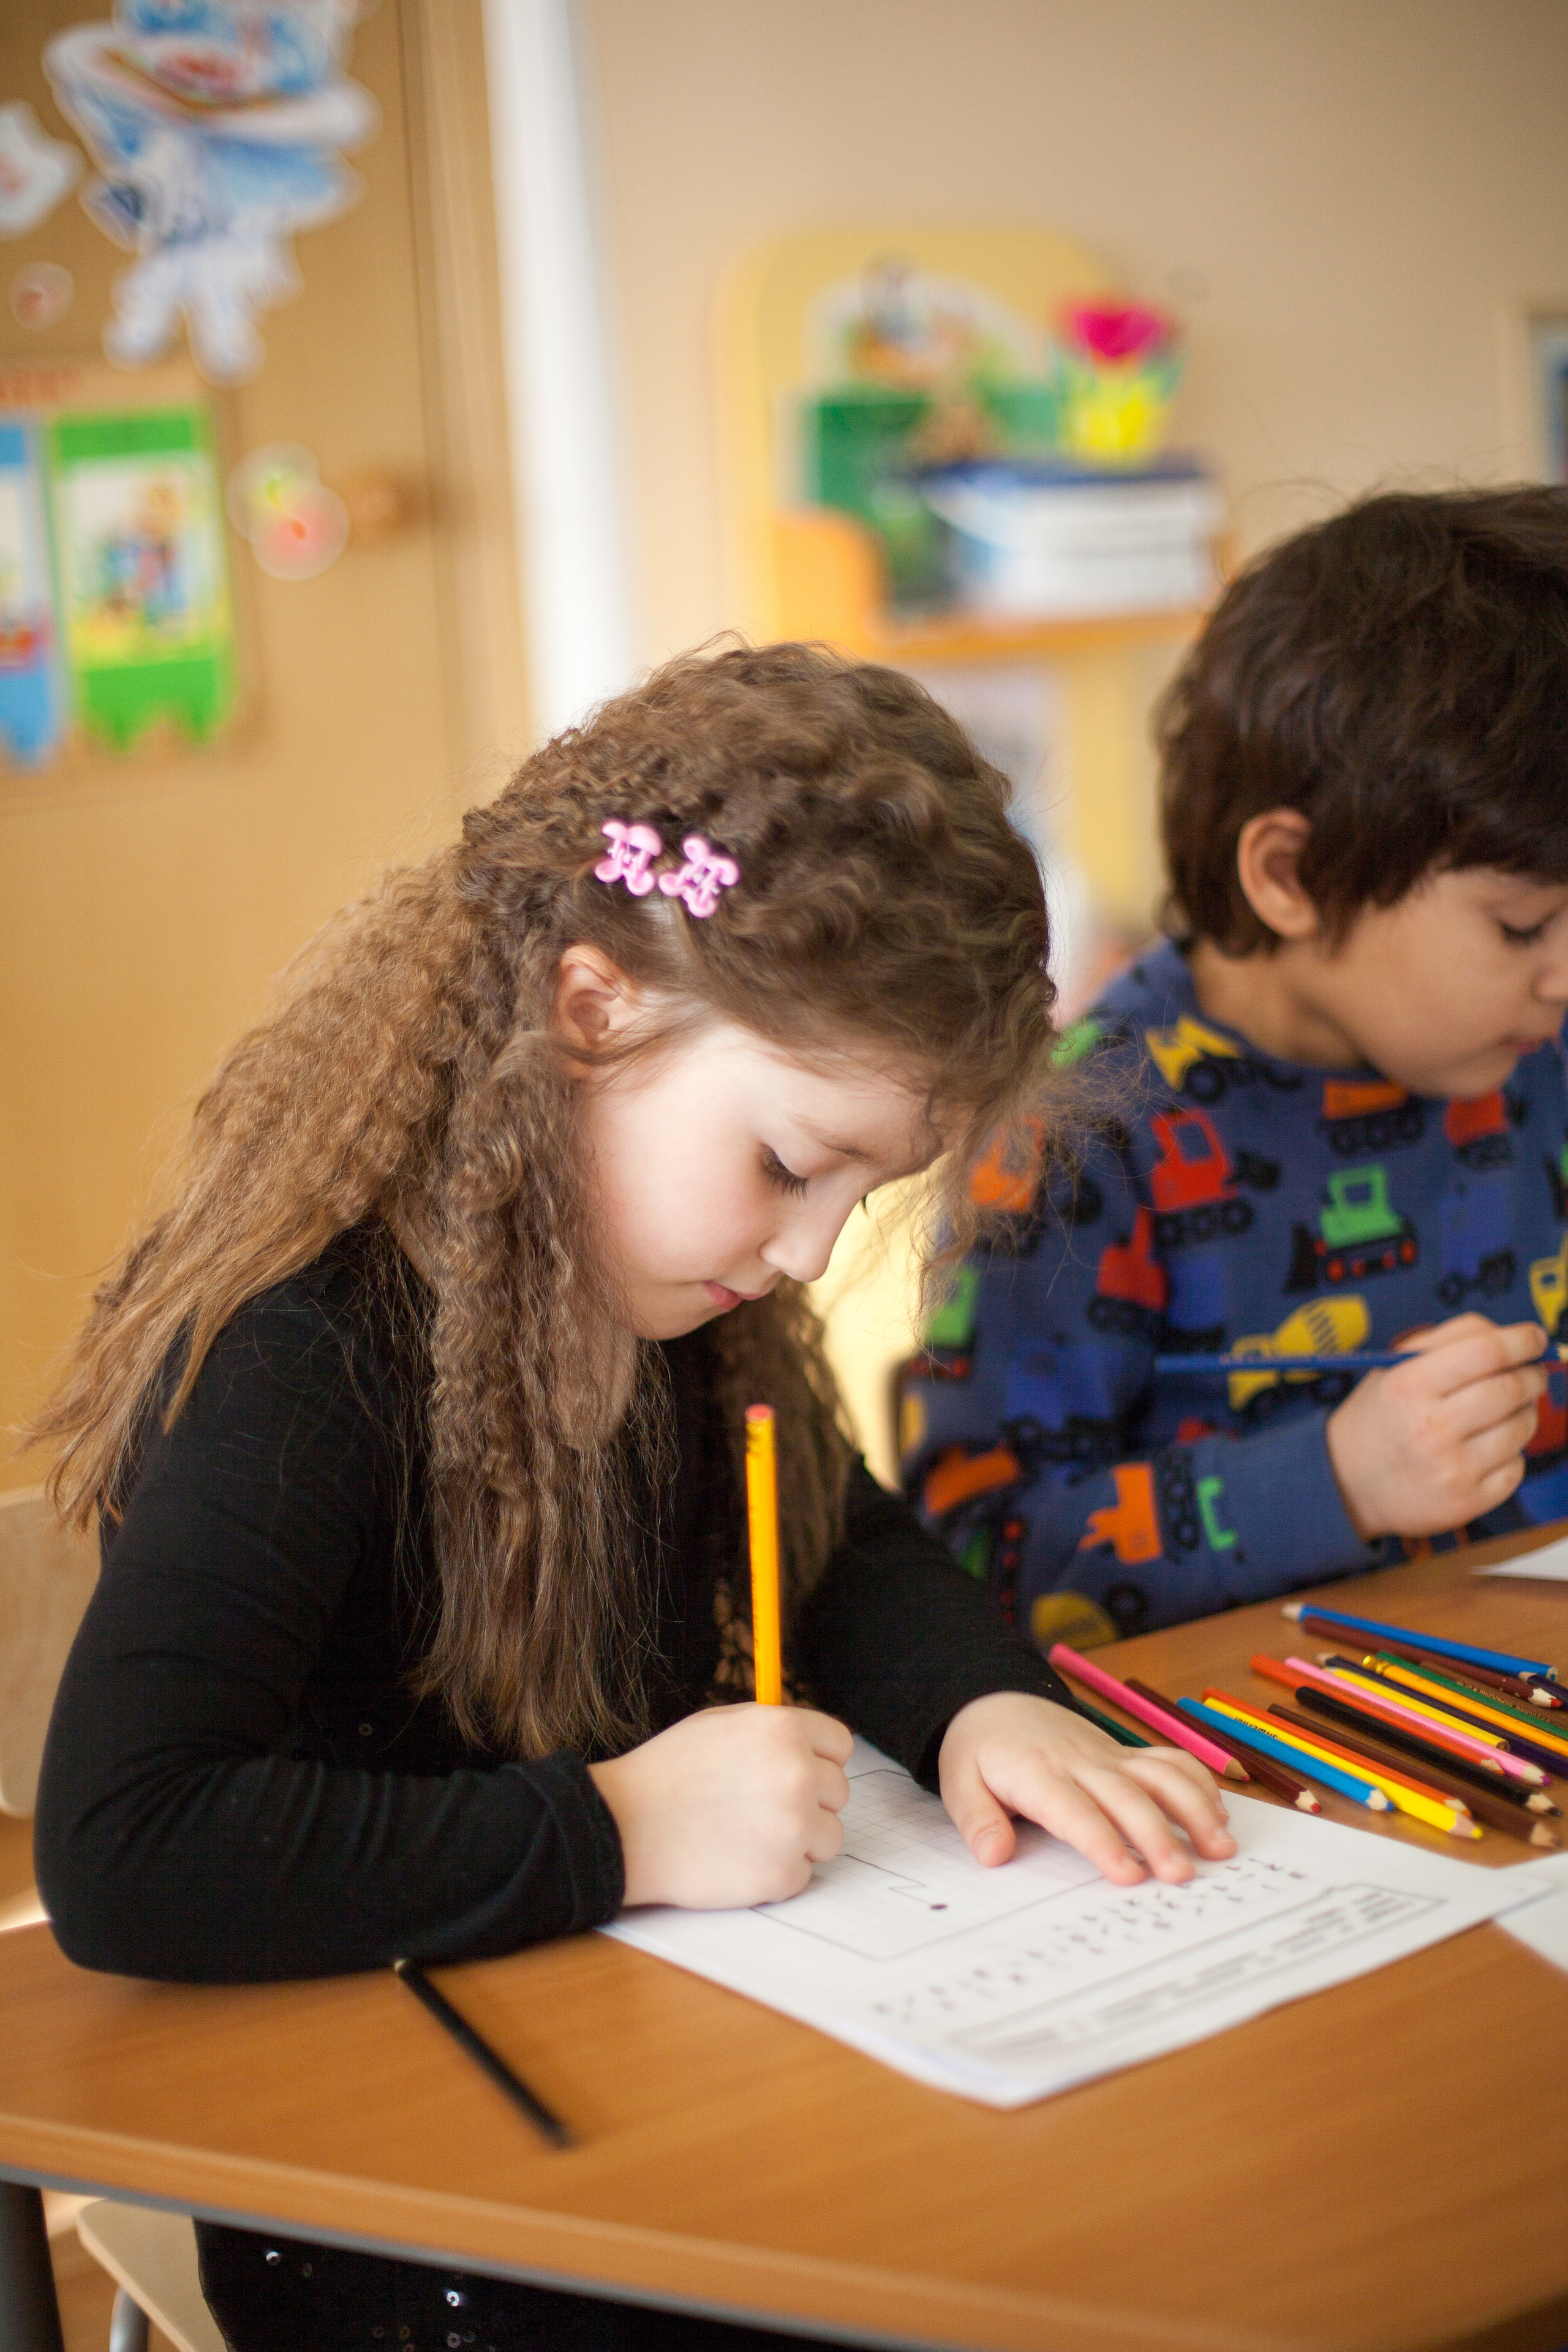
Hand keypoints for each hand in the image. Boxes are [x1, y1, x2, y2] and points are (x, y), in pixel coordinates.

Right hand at [589, 1703, 851, 1908]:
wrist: (626, 1826)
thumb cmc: (669, 1772)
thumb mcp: (721, 1723)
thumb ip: (773, 1730)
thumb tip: (812, 1745)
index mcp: (784, 1730)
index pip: (840, 1745)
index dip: (818, 1759)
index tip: (800, 1773)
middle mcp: (798, 1774)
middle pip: (837, 1792)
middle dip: (808, 1801)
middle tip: (761, 1808)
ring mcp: (794, 1827)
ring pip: (828, 1836)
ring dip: (798, 1839)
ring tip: (749, 1834)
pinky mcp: (782, 1874)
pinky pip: (802, 1874)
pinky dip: (776, 1872)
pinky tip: (738, 1859)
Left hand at [937, 1690, 1235, 1886]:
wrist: (995, 1701)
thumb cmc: (980, 1750)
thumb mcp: (958, 1781)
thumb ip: (976, 1819)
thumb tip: (994, 1855)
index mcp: (1038, 1772)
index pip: (1076, 1811)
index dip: (1104, 1843)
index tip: (1129, 1876)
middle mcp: (1082, 1761)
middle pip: (1127, 1797)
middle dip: (1157, 1836)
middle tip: (1182, 1875)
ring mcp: (1109, 1754)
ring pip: (1161, 1774)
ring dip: (1194, 1808)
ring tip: (1221, 1847)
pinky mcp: (1125, 1753)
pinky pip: (1169, 1760)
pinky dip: (1198, 1783)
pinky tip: (1219, 1815)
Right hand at [1325, 1315, 1547, 1539]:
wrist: (1348, 1483)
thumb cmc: (1382, 1415)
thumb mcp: (1395, 1366)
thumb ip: (1449, 1339)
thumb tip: (1515, 1337)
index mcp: (1410, 1385)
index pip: (1486, 1352)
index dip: (1522, 1340)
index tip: (1535, 1337)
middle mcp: (1431, 1428)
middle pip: (1512, 1388)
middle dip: (1533, 1374)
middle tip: (1532, 1372)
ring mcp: (1452, 1469)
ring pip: (1522, 1427)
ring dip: (1526, 1412)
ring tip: (1506, 1410)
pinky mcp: (1467, 1501)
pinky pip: (1517, 1467)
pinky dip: (1512, 1452)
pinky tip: (1488, 1447)